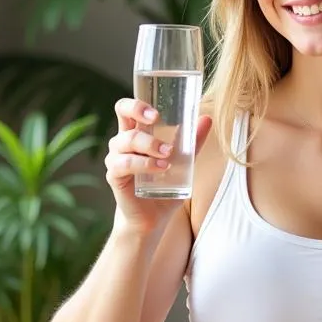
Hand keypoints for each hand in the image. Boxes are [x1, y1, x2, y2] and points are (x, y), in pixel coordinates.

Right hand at [105, 98, 211, 234]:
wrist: (153, 217)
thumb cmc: (165, 186)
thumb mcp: (183, 162)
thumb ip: (193, 142)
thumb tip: (207, 118)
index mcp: (136, 133)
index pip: (127, 108)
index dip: (137, 103)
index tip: (156, 110)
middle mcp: (123, 142)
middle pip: (122, 115)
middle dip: (139, 113)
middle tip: (157, 119)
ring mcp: (116, 158)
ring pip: (126, 140)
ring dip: (149, 144)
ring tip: (168, 155)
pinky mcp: (115, 176)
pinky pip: (124, 164)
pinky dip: (143, 164)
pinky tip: (160, 168)